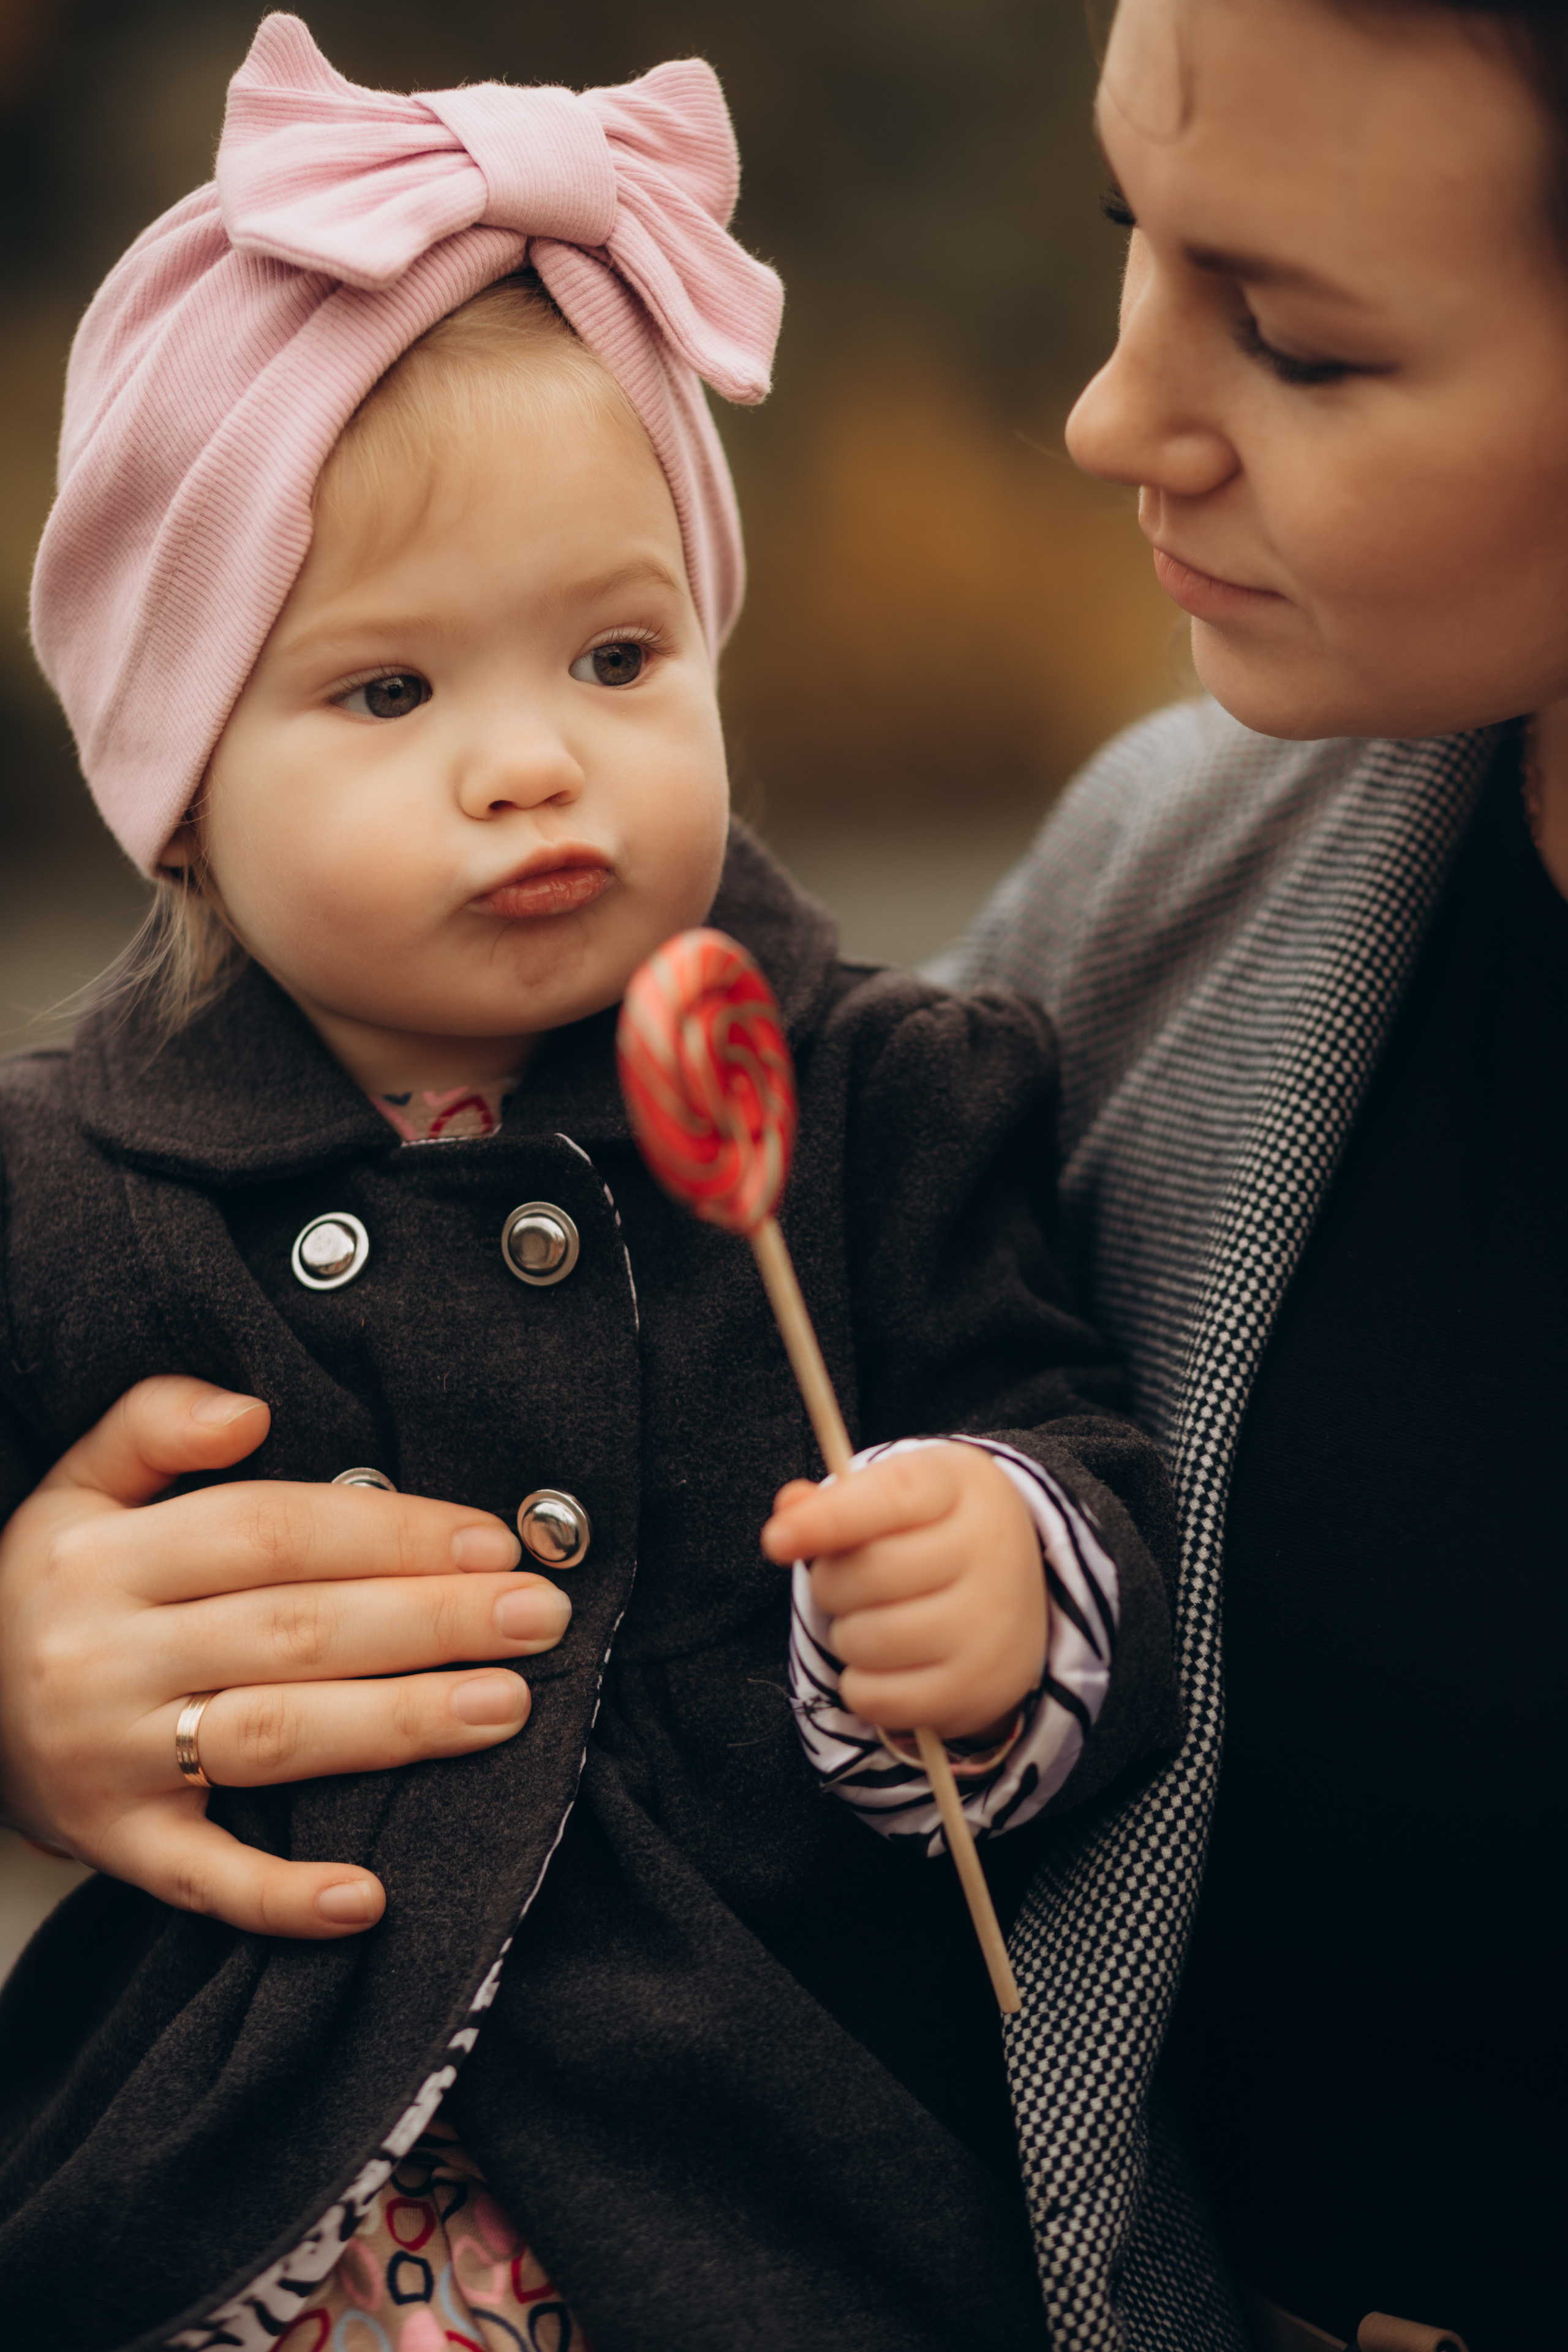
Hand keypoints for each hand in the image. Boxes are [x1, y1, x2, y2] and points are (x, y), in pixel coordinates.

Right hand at [0, 1377, 571, 1939]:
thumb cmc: (52, 1589)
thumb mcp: (76, 1488)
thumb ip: (155, 1424)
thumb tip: (251, 1409)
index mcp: (105, 1557)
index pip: (273, 1531)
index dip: (391, 1531)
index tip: (494, 1542)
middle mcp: (105, 1658)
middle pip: (294, 1631)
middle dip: (431, 1623)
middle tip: (540, 1618)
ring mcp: (109, 1761)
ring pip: (272, 1740)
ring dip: (398, 1727)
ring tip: (507, 1707)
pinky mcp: (115, 1847)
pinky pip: (205, 1880)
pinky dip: (285, 1898)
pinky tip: (371, 1898)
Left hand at [762, 1442, 1046, 1742]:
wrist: (1021, 1596)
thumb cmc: (935, 1536)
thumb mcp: (899, 1498)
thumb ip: (838, 1501)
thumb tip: (789, 1507)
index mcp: (960, 1486)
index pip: (889, 1499)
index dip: (828, 1520)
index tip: (776, 1540)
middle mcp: (988, 1550)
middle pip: (866, 1574)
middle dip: (832, 1582)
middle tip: (848, 1583)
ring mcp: (988, 1624)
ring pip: (866, 1639)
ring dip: (846, 1634)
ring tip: (874, 1620)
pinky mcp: (976, 1688)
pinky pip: (877, 1697)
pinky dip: (862, 1685)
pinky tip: (886, 1663)